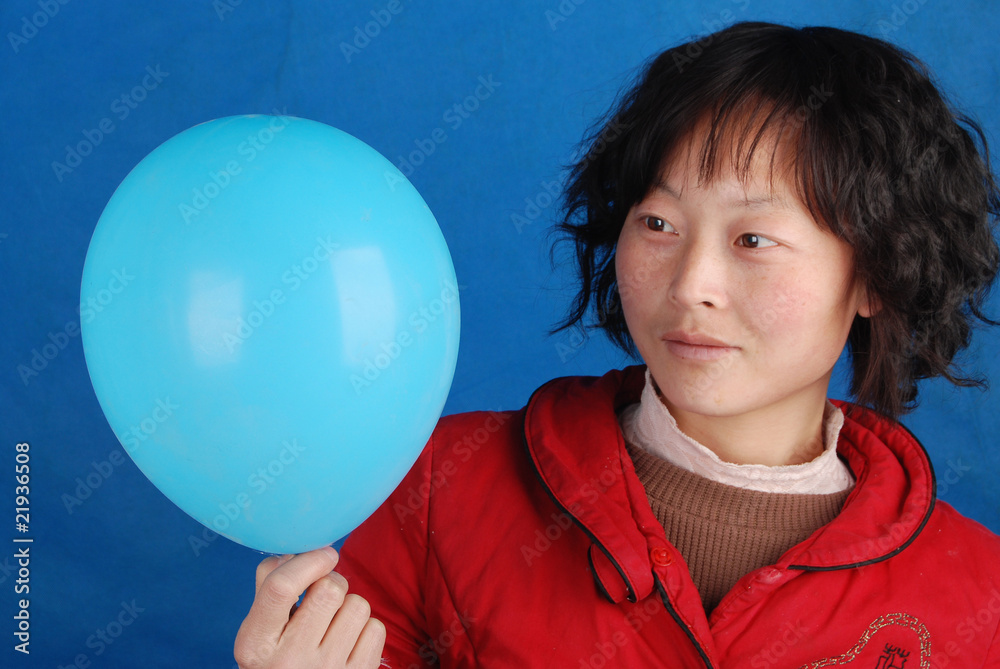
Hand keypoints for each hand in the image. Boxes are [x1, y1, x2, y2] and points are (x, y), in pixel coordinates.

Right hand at [234, 546, 385, 667]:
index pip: (281, 587)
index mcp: (256, 644)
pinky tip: (348, 643)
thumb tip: (296, 551)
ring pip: (357, 605)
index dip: (309, 561)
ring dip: (349, 606)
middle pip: (329, 589)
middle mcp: (289, 661)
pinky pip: (376, 628)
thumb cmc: (277, 660)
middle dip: (332, 582)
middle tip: (323, 596)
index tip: (324, 554)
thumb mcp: (259, 631)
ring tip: (334, 624)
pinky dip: (365, 629)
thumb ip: (269, 587)